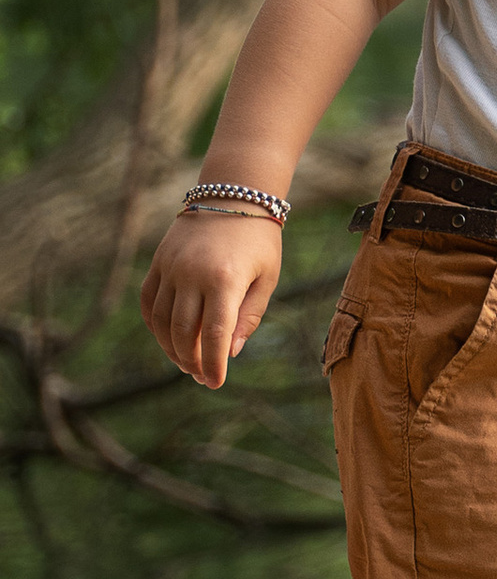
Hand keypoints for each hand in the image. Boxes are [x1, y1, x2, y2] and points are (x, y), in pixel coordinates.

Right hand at [140, 209, 284, 389]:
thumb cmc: (258, 241)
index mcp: (225, 279)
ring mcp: (171, 267)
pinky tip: (166, 339)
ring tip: (185, 362)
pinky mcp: (158, 262)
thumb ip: (248, 317)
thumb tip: (228, 353)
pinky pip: (148, 302)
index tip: (214, 383)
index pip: (213, 335)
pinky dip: (154, 325)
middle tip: (200, 376)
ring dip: (170, 347)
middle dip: (191, 360)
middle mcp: (192, 274)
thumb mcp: (266, 278)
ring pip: (160, 321)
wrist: (234, 195)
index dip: (212, 364)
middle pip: (182, 332)